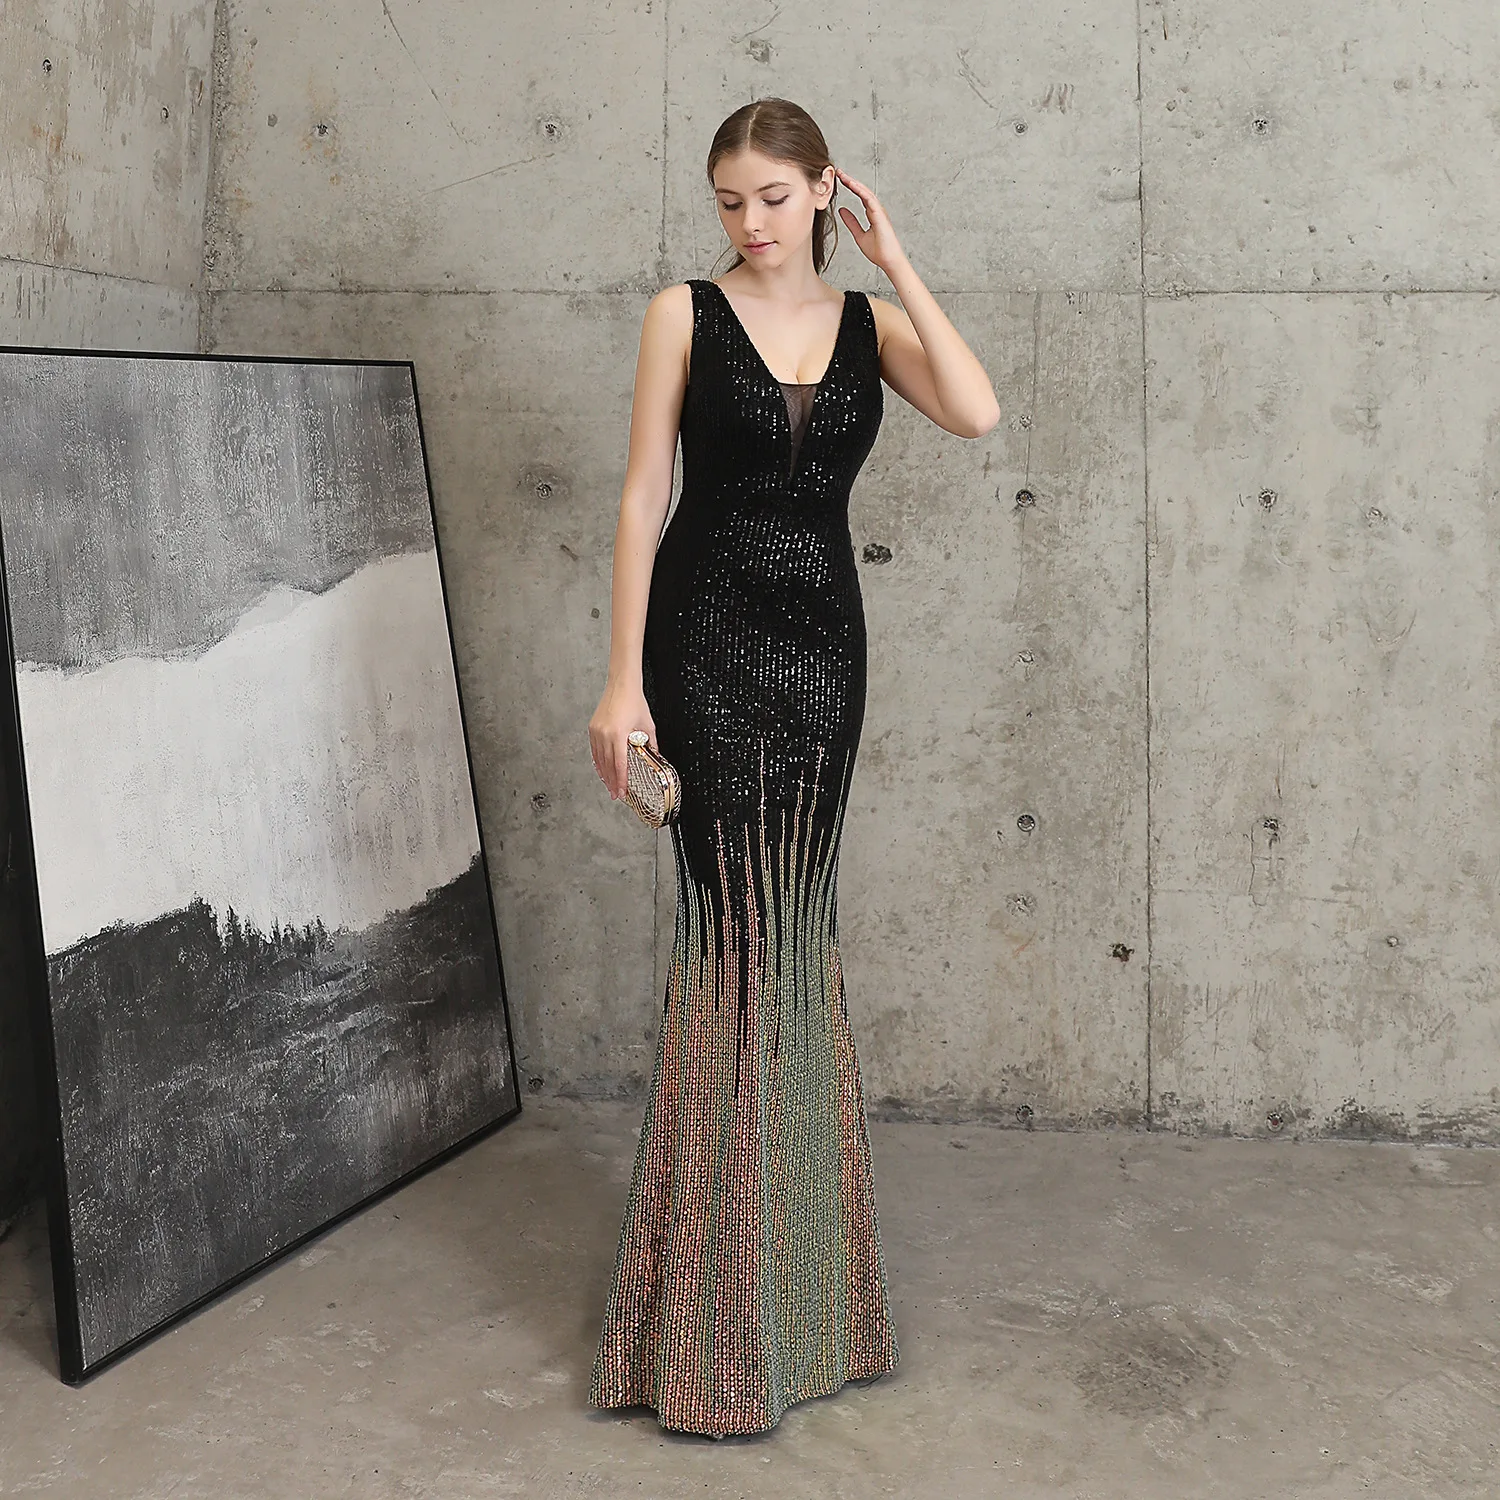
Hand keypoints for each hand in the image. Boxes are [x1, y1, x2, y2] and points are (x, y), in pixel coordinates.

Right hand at [589, 682, 656, 801]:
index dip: (620, 780)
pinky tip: (601, 769)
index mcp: (618, 734)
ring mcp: (596, 731)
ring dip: (604, 774)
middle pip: (607, 765)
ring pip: (599, 759)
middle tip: (615, 794)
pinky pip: (594, 750)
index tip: (621, 792)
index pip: (619, 764)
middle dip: (611, 782)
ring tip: (608, 785)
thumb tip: (654, 756)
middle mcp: (604, 734)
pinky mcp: (593, 728)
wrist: (622, 685)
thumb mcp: (647, 725)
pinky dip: (598, 761)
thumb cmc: (635, 702)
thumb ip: (650, 743)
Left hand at [832, 168, 906, 273]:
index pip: (860, 196)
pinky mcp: (880, 214)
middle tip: (838, 172)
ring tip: (842, 175)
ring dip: (853, 182)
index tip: (839, 179)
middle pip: (862, 190)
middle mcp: (876, 209)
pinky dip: (859, 190)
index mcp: (872, 213)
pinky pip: (868, 198)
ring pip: (865, 192)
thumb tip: (841, 211)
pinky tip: (851, 184)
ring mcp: (879, 211)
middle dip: (850, 180)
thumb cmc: (878, 251)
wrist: (888, 261)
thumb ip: (851, 222)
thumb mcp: (859, 235)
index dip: (850, 186)